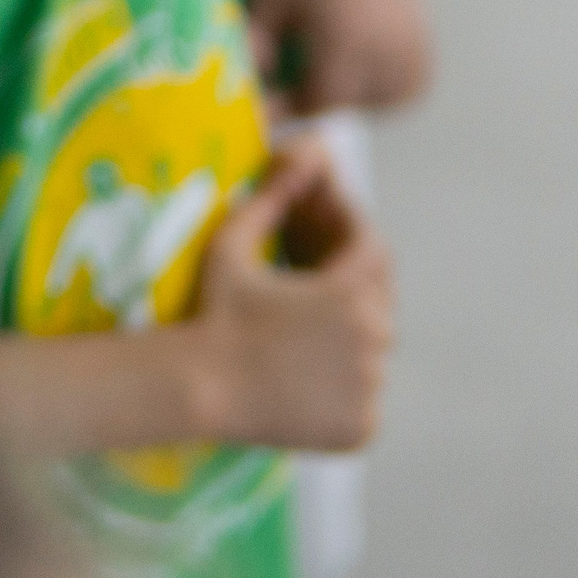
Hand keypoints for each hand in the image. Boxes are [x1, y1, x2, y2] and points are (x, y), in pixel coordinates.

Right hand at [190, 138, 394, 451]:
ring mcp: (370, 389)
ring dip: (350, 341)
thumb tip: (307, 149)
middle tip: (309, 291)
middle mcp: (372, 341)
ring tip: (302, 336)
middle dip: (352, 289)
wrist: (198, 389)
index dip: (353, 240)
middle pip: (379, 303)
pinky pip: (366, 401)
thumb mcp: (234, 244)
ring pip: (373, 354)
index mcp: (350, 293)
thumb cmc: (214, 310)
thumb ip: (274, 198)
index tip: (326, 244)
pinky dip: (347, 390)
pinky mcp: (361, 428)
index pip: (375, 252)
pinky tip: (305, 379)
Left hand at [248, 0, 433, 113]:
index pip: (323, 101)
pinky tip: (365, 71)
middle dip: (322, 102)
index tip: (276, 100)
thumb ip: (256, 45)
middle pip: (353, 105)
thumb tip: (254, 85)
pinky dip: (390, 90)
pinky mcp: (423, 41)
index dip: (295, 108)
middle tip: (298, 84)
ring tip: (334, 75)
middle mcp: (384, 48)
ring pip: (386, 102)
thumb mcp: (268, 1)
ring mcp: (410, 46)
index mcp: (343, 40)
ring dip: (358, 100)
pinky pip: (411, 86)